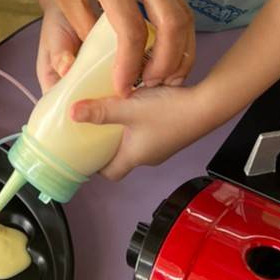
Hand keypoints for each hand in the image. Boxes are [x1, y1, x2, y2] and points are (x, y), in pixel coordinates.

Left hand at [33, 0, 193, 93]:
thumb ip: (80, 23)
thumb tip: (94, 58)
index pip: (131, 31)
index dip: (131, 65)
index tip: (125, 87)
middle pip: (174, 22)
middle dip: (171, 60)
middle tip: (157, 85)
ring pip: (183, 10)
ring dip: (180, 46)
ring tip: (166, 72)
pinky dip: (176, 27)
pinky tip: (163, 44)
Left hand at [71, 82, 218, 179]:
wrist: (207, 106)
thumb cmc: (168, 111)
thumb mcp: (128, 108)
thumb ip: (100, 111)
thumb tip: (72, 113)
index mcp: (134, 157)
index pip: (109, 173)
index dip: (94, 166)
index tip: (81, 151)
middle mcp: (148, 157)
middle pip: (120, 159)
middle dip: (104, 146)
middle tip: (90, 128)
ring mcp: (162, 147)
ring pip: (133, 145)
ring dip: (120, 134)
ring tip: (107, 114)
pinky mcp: (171, 135)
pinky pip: (146, 135)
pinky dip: (135, 125)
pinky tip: (132, 106)